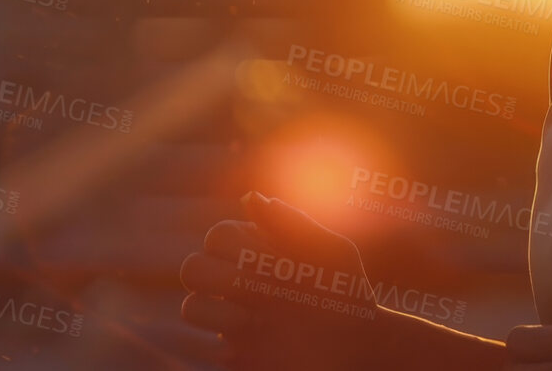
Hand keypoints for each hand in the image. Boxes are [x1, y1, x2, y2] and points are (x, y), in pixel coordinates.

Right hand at [181, 191, 379, 370]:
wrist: (360, 341)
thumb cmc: (346, 288)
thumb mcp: (332, 251)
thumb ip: (294, 223)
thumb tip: (250, 198)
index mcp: (255, 249)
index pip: (218, 236)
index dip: (235, 246)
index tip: (273, 261)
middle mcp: (237, 281)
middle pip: (192, 268)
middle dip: (223, 279)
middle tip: (264, 291)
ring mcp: (233, 317)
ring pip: (191, 307)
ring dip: (222, 314)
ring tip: (258, 320)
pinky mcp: (235, 353)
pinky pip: (207, 348)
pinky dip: (226, 345)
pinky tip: (261, 341)